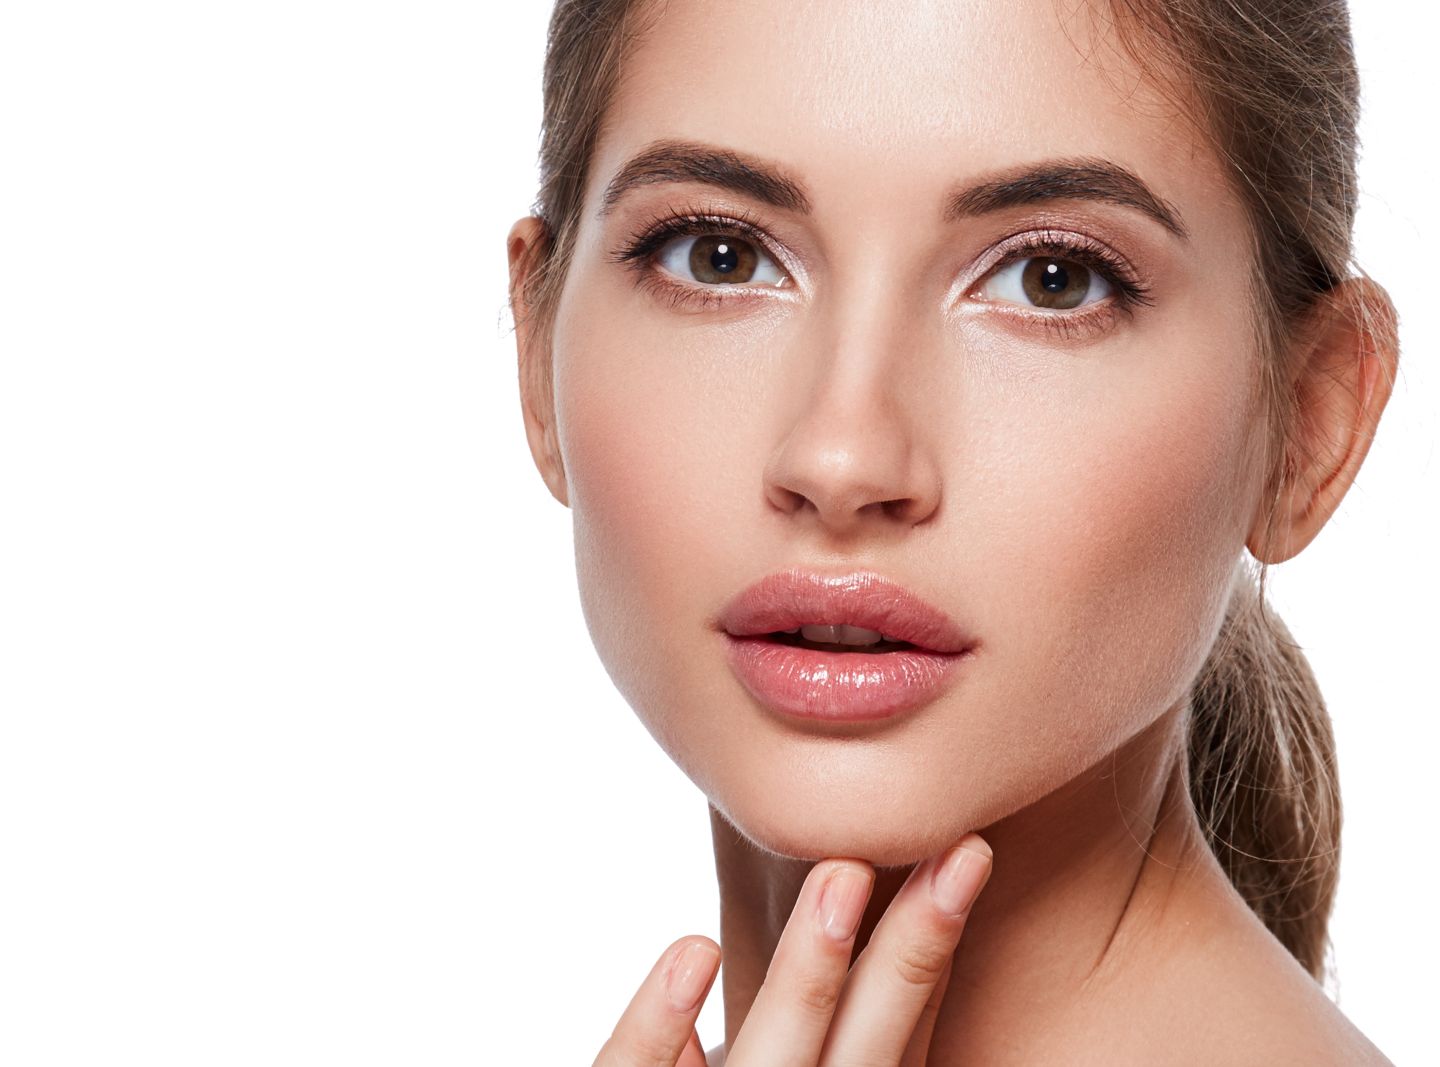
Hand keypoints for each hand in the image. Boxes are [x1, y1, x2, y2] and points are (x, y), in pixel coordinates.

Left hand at [592, 832, 992, 1065]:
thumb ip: (816, 1029)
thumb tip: (837, 912)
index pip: (896, 1034)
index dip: (929, 947)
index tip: (964, 852)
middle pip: (865, 1046)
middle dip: (906, 951)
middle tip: (952, 855)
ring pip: (770, 1062)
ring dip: (808, 973)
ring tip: (842, 879)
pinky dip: (657, 1023)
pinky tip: (694, 950)